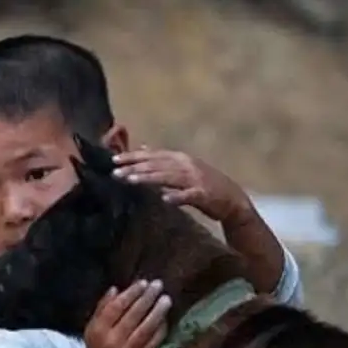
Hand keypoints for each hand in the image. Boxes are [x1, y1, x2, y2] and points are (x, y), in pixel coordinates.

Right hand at [82, 279, 171, 347]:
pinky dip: (161, 329)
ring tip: (166, 299)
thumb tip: (116, 289)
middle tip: (158, 285)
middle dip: (147, 298)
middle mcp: (113, 341)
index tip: (142, 283)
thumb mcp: (93, 326)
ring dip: (158, 312)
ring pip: (146, 329)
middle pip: (133, 316)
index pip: (116, 308)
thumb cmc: (98, 345)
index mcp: (98, 330)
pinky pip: (154, 341)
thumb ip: (102, 307)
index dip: (131, 294)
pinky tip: (165, 317)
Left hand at [111, 146, 253, 224]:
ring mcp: (195, 179)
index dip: (133, 156)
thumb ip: (162, 159)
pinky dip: (176, 196)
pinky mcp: (203, 195)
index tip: (114, 160)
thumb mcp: (183, 167)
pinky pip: (188, 195)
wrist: (233, 200)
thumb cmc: (205, 184)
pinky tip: (164, 199)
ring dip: (149, 179)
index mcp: (180, 158)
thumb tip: (143, 147)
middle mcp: (186, 165)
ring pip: (168, 177)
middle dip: (134, 168)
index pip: (152, 155)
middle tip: (115, 172)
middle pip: (156, 165)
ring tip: (131, 181)